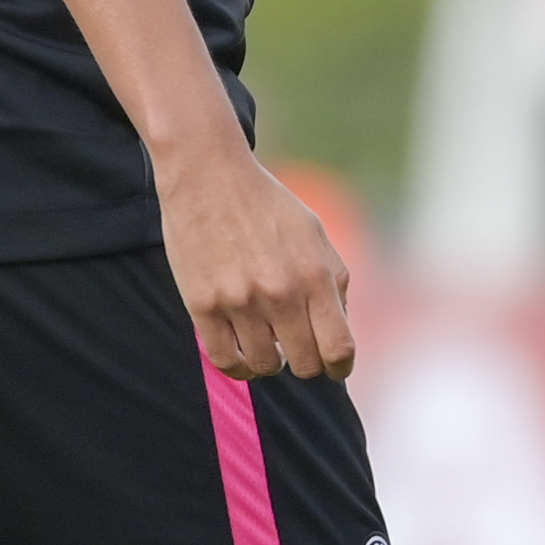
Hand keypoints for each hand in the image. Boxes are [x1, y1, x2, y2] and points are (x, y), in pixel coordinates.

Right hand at [157, 140, 358, 380]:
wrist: (209, 176)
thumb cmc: (266, 205)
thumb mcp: (314, 233)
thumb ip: (333, 280)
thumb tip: (338, 328)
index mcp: (315, 275)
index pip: (339, 348)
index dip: (341, 367)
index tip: (335, 368)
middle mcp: (280, 292)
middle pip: (305, 364)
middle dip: (306, 363)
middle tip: (297, 350)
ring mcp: (240, 302)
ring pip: (264, 366)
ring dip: (270, 361)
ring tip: (268, 344)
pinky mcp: (203, 306)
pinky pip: (226, 361)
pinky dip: (238, 366)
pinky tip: (242, 353)